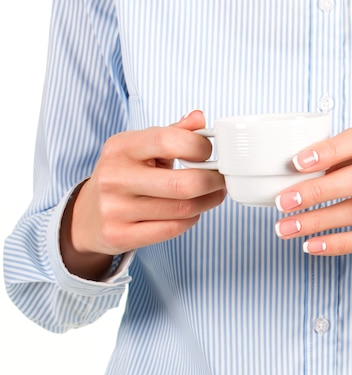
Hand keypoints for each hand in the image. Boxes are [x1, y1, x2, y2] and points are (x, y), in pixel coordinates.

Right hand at [61, 110, 225, 278]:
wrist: (87, 215)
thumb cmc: (124, 174)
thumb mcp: (141, 147)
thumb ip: (172, 132)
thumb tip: (199, 118)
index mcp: (120, 147)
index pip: (169, 141)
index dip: (199, 147)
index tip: (209, 153)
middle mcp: (114, 177)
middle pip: (182, 184)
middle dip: (213, 181)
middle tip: (221, 179)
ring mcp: (115, 209)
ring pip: (183, 209)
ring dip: (207, 202)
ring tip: (212, 194)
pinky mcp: (120, 235)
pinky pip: (173, 229)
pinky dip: (191, 219)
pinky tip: (193, 211)